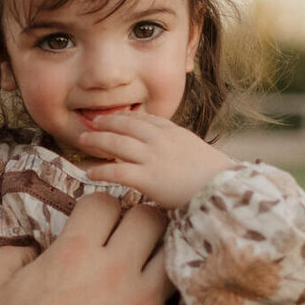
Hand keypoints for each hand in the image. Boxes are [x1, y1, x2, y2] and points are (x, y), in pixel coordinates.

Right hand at [0, 193, 180, 304]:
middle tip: (128, 242)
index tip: (94, 226)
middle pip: (151, 217)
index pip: (104, 201)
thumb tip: (32, 247)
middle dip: (139, 223)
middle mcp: (115, 271)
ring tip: (150, 271)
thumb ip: (10, 255)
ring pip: (176, 255)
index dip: (98, 210)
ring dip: (163, 258)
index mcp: (74, 253)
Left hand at [74, 112, 230, 208]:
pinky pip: (117, 172)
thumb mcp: (195, 151)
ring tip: (82, 142)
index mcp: (173, 132)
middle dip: (105, 123)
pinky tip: (89, 173)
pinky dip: (100, 171)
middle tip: (90, 124)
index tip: (111, 117)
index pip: (144, 119)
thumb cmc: (213, 175)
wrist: (223, 187)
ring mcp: (153, 158)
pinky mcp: (148, 178)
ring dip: (96, 141)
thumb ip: (178, 147)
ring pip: (116, 144)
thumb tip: (168, 151)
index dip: (124, 116)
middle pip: (125, 125)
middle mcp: (160, 140)